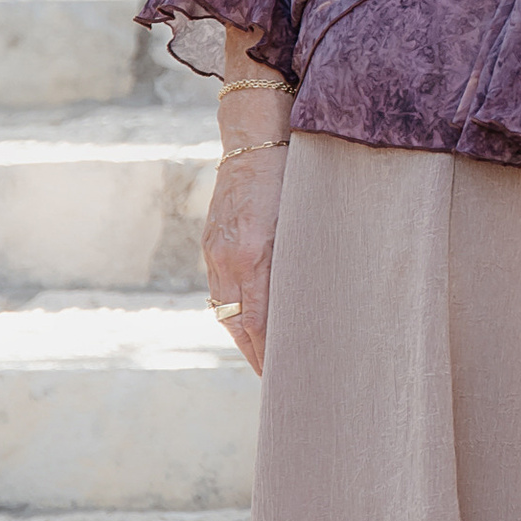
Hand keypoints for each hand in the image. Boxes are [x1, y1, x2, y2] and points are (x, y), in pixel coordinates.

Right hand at [203, 142, 285, 373]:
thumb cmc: (291, 174)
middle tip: (276, 380)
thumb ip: (299, 259)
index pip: (257, 321)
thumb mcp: (301, 218)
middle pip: (237, 323)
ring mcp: (214, 252)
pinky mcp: (211, 244)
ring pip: (225, 310)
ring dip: (243, 337)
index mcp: (251, 253)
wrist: (253, 139)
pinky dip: (233, 312)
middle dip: (256, 354)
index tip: (285, 375)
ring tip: (264, 359)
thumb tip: (309, 302)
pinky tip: (247, 323)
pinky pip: (219, 290)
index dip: (269, 352)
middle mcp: (227, 257)